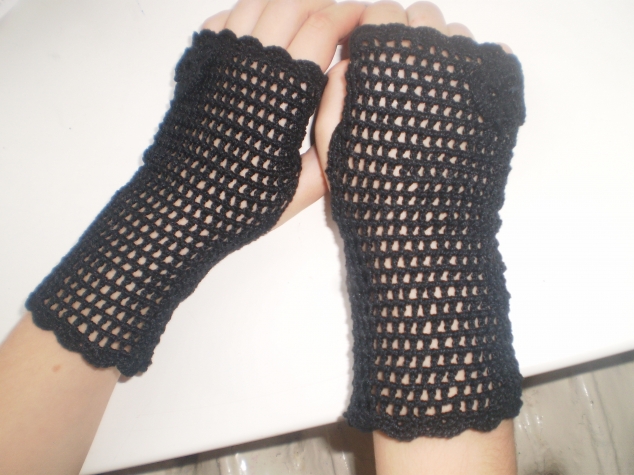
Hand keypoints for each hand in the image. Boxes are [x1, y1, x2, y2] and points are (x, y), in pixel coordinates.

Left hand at [202, 0, 366, 227]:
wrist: (179, 206)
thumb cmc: (239, 202)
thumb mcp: (299, 190)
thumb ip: (330, 154)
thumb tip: (349, 115)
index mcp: (283, 91)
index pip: (323, 28)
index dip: (349, 16)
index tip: (363, 19)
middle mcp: (251, 63)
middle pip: (293, 4)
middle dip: (323, 3)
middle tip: (338, 17)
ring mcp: (221, 58)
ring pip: (258, 2)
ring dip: (288, 2)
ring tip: (304, 16)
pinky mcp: (198, 64)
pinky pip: (226, 19)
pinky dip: (250, 13)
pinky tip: (262, 32)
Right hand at [312, 2, 520, 473]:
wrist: (425, 240)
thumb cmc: (371, 195)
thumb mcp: (333, 142)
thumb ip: (338, 90)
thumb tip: (353, 58)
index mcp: (390, 61)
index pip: (382, 15)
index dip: (372, 33)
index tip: (369, 53)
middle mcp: (434, 56)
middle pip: (423, 19)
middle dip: (406, 39)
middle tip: (396, 77)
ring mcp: (473, 75)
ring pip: (457, 37)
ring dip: (440, 53)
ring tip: (427, 92)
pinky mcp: (501, 100)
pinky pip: (493, 62)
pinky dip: (476, 69)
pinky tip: (458, 99)